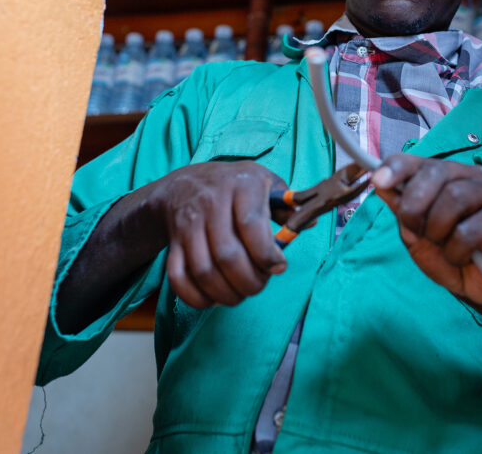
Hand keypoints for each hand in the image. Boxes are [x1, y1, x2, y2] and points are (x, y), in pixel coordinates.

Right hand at [149, 161, 288, 308]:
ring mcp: (188, 224)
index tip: (279, 267)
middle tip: (259, 285)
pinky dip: (196, 297)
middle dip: (249, 281)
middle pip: (227, 255)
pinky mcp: (173, 243)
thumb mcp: (264, 182)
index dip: (267, 254)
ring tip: (240, 295)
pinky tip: (214, 299)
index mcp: (241, 185)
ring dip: (226, 294)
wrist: (185, 184)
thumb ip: (286, 205)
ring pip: (203, 270)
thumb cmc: (235, 186)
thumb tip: (308, 223)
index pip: (251, 225)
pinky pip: (178, 277)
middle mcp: (211, 202)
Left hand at [372, 154, 481, 309]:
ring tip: (442, 245)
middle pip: (436, 174)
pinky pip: (468, 233)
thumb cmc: (447, 253)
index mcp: (448, 174)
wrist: (479, 286)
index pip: (419, 161)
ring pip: (453, 199)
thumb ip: (401, 208)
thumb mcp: (415, 233)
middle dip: (414, 207)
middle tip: (416, 232)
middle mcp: (472, 177)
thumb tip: (380, 183)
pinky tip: (461, 257)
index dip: (397, 168)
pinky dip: (455, 252)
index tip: (378, 181)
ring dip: (436, 231)